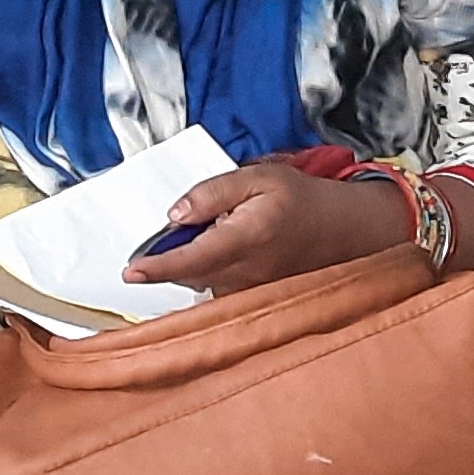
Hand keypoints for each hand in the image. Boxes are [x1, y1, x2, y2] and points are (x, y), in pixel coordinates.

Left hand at [118, 160, 412, 294]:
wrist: (343, 231)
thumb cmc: (301, 201)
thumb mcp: (259, 178)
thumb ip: (213, 192)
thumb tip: (175, 214)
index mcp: (245, 239)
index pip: (190, 259)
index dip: (157, 268)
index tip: (130, 272)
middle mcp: (245, 273)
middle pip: (187, 274)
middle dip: (164, 262)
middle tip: (158, 242)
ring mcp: (249, 290)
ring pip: (199, 283)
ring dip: (184, 267)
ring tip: (195, 242)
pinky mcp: (251, 297)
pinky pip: (214, 288)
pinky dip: (201, 273)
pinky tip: (211, 254)